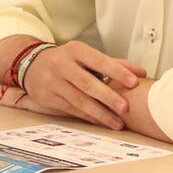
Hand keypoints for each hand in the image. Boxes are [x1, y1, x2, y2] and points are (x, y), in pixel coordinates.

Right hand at [18, 41, 146, 130]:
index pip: (99, 60)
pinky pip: (72, 109)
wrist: (32, 65)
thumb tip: (140, 73)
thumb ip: (113, 63)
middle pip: (87, 83)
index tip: (133, 82)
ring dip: (100, 113)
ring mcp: (53, 82)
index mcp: (75, 50)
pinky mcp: (48, 98)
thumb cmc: (67, 60)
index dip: (117, 72)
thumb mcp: (86, 55)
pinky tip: (102, 121)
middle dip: (108, 97)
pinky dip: (89, 117)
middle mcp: (62, 64)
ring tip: (117, 123)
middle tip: (125, 108)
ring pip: (79, 100)